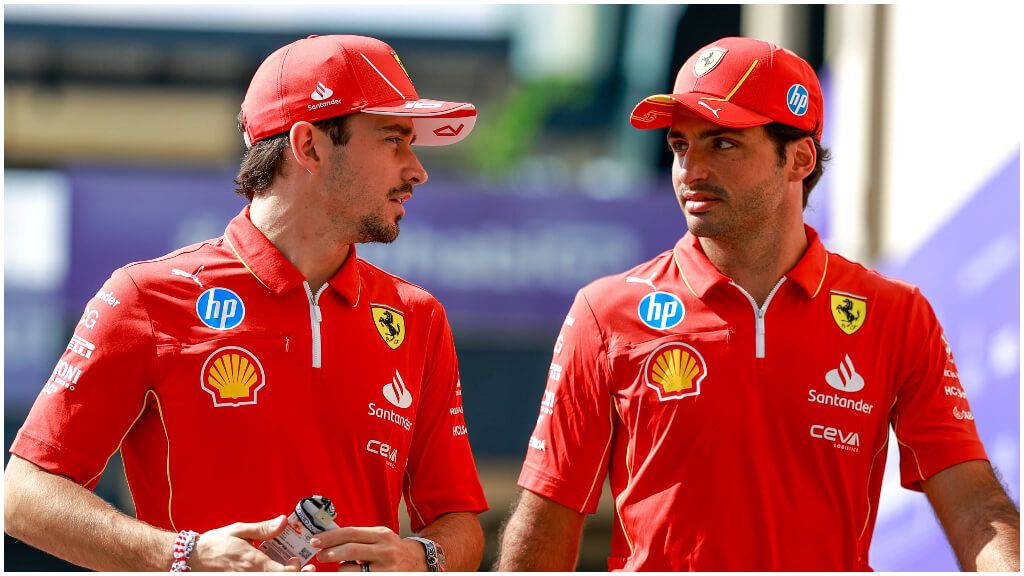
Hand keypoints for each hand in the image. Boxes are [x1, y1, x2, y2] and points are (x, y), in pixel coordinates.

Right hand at [189, 515, 300, 570]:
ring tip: (288, 565)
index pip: (283, 573)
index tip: (297, 559)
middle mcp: (251, 574)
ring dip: (282, 573)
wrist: (193, 557)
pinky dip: (269, 572)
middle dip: (295, 574)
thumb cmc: (215, 543)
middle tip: (303, 568)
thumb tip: (283, 522)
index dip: (296, 569)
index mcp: (253, 561)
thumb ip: (263, 528)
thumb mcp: (240, 530)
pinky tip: (271, 566)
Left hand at [310, 526, 425, 571]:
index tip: (315, 541)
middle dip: (330, 553)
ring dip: (341, 569)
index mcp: (381, 534)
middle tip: (320, 555)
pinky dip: (350, 575)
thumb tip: (330, 540)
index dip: (330, 537)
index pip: (351, 533)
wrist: (418, 562)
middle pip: (350, 549)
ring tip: (342, 567)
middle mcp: (385, 550)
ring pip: (352, 569)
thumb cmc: (392, 549)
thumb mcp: (380, 537)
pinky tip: (352, 572)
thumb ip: (360, 537)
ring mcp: (386, 568)